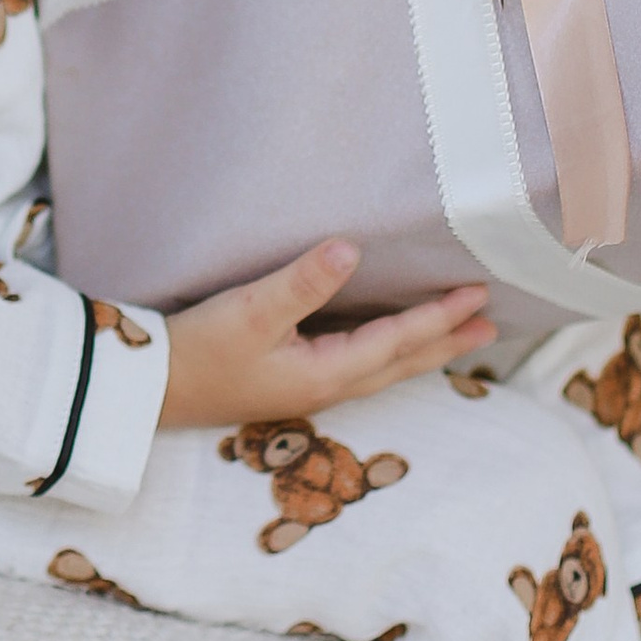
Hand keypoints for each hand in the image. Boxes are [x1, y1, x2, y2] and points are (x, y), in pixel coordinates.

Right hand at [157, 241, 491, 431]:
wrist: (152, 391)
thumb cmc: (198, 351)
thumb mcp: (251, 311)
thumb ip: (303, 282)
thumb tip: (351, 250)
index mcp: (326, 372)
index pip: (398, 340)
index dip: (439, 316)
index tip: (477, 295)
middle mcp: (326, 386)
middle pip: (400, 363)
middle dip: (444, 342)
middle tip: (488, 325)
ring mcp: (307, 387)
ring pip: (381, 368)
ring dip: (420, 349)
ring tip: (451, 335)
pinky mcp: (288, 381)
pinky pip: (357, 365)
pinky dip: (386, 351)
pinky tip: (380, 341)